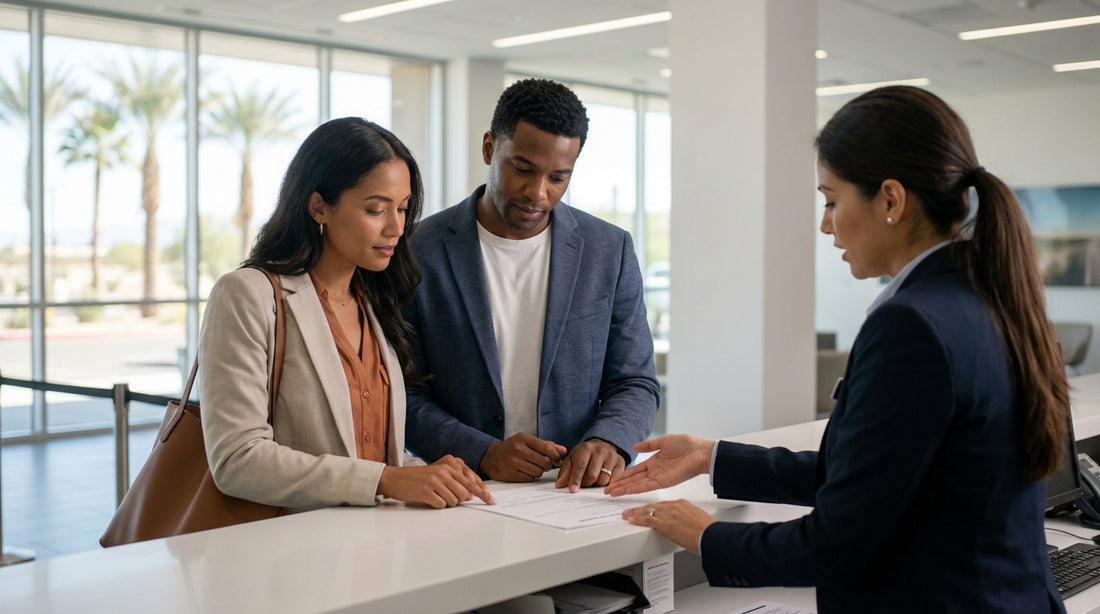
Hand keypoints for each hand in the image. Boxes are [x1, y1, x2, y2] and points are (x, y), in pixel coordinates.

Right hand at [379, 455, 494, 508]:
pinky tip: (429, 499)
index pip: (471, 481)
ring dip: (447, 503)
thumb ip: (455, 481)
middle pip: (465, 494)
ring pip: (454, 501)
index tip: (492, 501)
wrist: (395, 478)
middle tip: (446, 497)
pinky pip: (441, 505)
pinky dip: (437, 505)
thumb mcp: (438, 474)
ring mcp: (435, 481)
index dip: (483, 493)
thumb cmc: (418, 478)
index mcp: (449, 465)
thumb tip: (471, 495)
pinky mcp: (426, 492)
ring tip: (435, 496)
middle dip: (459, 500)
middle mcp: (444, 472)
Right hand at [479, 433, 566, 481]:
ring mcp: (513, 462)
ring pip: (538, 472)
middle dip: (548, 465)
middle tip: (545, 465)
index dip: (556, 456)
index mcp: (523, 438)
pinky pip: (530, 479)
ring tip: (534, 467)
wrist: (491, 456)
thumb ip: (547, 445)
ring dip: (539, 471)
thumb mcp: (527, 441)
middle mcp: (518, 449)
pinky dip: (531, 476)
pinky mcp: (510, 474)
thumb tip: (564, 451)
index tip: (558, 460)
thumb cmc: (513, 447)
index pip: (547, 448)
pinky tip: (526, 471)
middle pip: (544, 462)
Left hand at [555, 438, 624, 492]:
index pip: (580, 467)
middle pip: (592, 476)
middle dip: (586, 484)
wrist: (602, 445)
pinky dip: (607, 484)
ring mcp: (612, 456)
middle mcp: (600, 451)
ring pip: (604, 480)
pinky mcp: (621, 462)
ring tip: (593, 480)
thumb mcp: (572, 459)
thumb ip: (565, 472)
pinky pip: (614, 480)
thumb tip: (559, 485)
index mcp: (586, 448)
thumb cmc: (585, 454)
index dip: (575, 480)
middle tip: (583, 484)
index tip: (573, 490)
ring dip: (596, 485)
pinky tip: (603, 480)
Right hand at [604, 434, 713, 495]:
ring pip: (637, 485)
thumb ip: (649, 445)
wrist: (700, 451)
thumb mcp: (664, 441)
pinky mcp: (664, 482)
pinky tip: (626, 491)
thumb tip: (635, 446)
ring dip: (624, 489)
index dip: (623, 475)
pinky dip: (636, 489)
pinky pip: (647, 486)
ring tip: (611, 493)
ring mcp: (658, 478)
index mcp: (654, 462)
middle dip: (619, 485)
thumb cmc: (687, 445)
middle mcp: (654, 472)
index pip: (635, 471)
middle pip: (633, 480)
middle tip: (607, 490)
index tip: (613, 480)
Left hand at [621, 499, 714, 553]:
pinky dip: (638, 520)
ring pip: (647, 511)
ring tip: (627, 514)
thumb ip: (687, 519)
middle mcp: (673, 506)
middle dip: (642, 508)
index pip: (664, 503)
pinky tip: (632, 520)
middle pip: (653, 506)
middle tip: (633, 510)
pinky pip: (647, 520)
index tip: (649, 509)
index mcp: (682, 504)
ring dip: (635, 513)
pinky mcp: (664, 524)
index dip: (654, 507)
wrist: (709, 535)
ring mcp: (668, 514)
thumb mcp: (697, 519)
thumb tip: (684, 525)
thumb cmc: (707, 531)